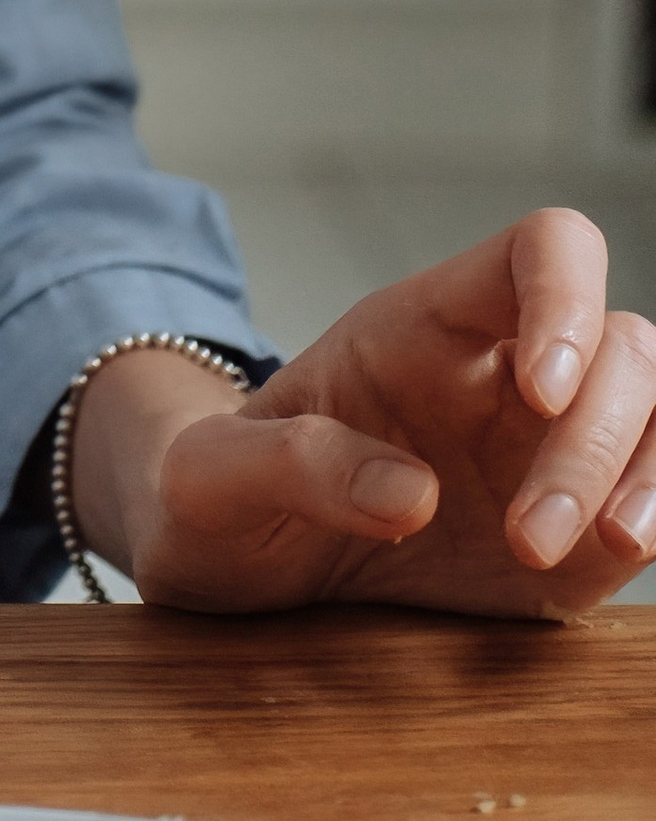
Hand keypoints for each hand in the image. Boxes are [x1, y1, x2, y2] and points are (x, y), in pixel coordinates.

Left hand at [91, 214, 655, 617]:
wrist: (228, 568)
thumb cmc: (214, 498)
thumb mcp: (208, 479)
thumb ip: (288, 466)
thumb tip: (406, 495)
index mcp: (421, 326)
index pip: (540, 251)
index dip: (566, 299)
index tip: (540, 387)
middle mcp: (503, 374)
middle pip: (617, 347)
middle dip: (591, 439)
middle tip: (527, 538)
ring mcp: (544, 450)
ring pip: (654, 413)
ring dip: (640, 478)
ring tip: (586, 553)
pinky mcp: (571, 533)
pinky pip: (651, 496)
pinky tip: (617, 555)